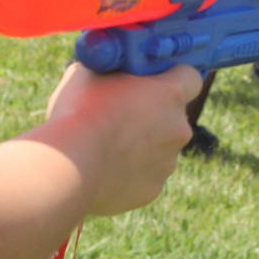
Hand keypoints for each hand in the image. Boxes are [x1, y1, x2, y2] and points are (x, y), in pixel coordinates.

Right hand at [44, 63, 201, 215]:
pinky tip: (103, 169)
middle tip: (120, 115)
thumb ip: (108, 69)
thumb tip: (103, 67)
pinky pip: (145, 176)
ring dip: (141, 146)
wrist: (68, 168)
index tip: (155, 80)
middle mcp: (178, 128)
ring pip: (160, 149)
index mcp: (170, 93)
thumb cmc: (78, 113)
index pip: (191, 77)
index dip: (173, 77)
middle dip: (152, 115)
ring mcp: (167, 162)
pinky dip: (129, 173)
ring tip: (105, 147)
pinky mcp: (152, 190)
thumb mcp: (89, 73)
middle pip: (173, 116)